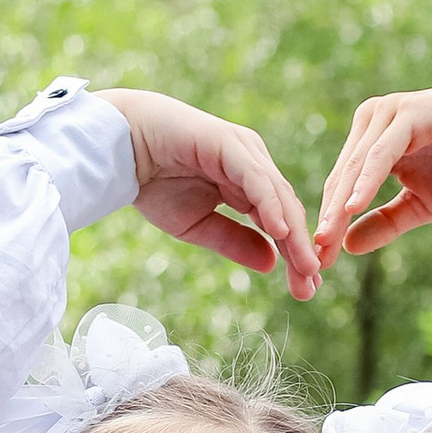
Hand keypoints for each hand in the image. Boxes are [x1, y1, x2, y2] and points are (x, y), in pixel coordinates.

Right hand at [103, 90, 320, 299]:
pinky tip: (279, 232)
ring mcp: (244, 151)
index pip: (280, 221)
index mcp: (248, 182)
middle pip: (286, 211)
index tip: (306, 289)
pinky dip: (269, 205)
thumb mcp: (199, 226)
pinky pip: (256, 178)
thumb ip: (235, 241)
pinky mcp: (229, 144)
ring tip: (305, 266)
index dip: (294, 255)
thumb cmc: (155, 182)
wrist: (120, 150)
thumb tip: (271, 264)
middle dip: (300, 250)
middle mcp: (253, 164)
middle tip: (311, 287)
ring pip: (277, 196)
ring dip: (292, 234)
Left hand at [314, 80, 431, 264]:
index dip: (328, 225)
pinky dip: (365, 182)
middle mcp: (371, 122)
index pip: (339, 187)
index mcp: (369, 141)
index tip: (316, 261)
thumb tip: (348, 247)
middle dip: (327, 221)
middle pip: (339, 179)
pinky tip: (353, 208)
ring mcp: (387, 114)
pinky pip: (380, 154)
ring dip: (339, 206)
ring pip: (354, 168)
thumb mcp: (420, 204)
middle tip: (313, 259)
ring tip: (326, 240)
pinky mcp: (407, 114)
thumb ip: (385, 222)